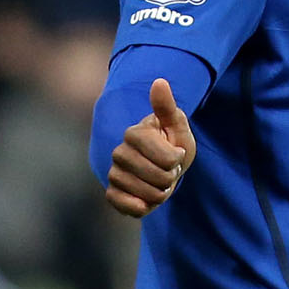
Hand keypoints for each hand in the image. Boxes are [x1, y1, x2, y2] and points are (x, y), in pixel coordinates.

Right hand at [105, 78, 197, 217]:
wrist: (164, 166)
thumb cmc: (172, 142)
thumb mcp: (176, 125)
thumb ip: (166, 106)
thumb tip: (159, 82)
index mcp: (134, 133)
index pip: (167, 157)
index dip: (177, 160)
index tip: (177, 154)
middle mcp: (119, 152)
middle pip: (158, 177)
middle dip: (171, 178)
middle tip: (168, 171)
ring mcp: (114, 173)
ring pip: (145, 193)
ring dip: (160, 193)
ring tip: (159, 183)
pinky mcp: (111, 192)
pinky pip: (121, 204)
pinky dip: (138, 206)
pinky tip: (144, 201)